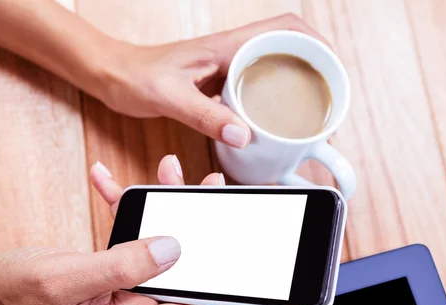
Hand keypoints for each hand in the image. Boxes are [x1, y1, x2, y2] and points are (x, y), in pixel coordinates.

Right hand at [0, 155, 232, 304]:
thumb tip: (173, 247)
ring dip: (167, 212)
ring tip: (167, 173)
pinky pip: (134, 242)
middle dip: (201, 232)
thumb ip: (122, 265)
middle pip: (187, 276)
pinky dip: (129, 212)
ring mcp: (126, 294)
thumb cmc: (17, 297)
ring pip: (164, 253)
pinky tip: (113, 184)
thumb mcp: (66, 278)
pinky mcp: (115, 275)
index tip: (238, 256)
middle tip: (206, 190)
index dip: (225, 295)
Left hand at [98, 13, 328, 148]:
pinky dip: (273, 99)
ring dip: (297, 82)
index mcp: (226, 46)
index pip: (285, 29)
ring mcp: (227, 66)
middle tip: (327, 97)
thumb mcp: (170, 98)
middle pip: (290, 47)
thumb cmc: (136, 78)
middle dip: (316, 66)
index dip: (316, 42)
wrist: (114, 76)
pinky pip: (256, 86)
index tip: (331, 68)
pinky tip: (273, 122)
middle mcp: (231, 52)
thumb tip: (245, 135)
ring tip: (309, 111)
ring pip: (275, 66)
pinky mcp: (219, 83)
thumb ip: (205, 116)